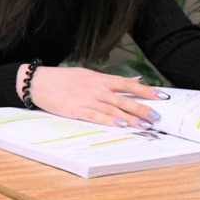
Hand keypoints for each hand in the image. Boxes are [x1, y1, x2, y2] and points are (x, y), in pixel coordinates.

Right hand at [17, 65, 163, 127]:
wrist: (37, 82)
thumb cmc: (61, 78)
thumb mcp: (87, 74)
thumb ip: (110, 79)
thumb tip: (134, 79)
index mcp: (99, 78)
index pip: (127, 84)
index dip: (145, 90)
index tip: (162, 96)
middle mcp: (95, 88)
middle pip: (124, 99)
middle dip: (142, 108)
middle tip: (157, 117)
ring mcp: (86, 99)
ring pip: (113, 109)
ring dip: (130, 118)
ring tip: (145, 125)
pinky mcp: (75, 110)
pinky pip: (95, 116)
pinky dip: (108, 120)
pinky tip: (120, 124)